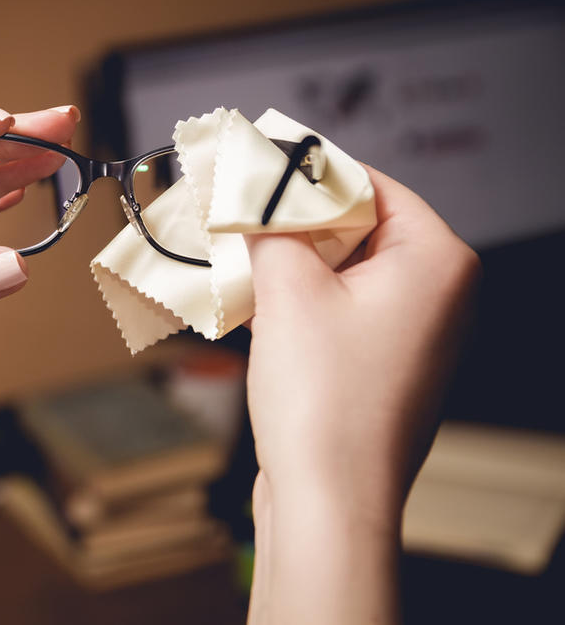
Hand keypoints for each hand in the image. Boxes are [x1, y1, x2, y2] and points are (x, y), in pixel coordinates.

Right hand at [244, 165, 480, 623]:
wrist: (329, 503)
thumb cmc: (325, 401)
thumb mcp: (287, 291)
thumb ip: (270, 226)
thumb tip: (249, 184)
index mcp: (437, 260)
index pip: (370, 183)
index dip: (306, 170)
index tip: (255, 162)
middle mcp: (435, 294)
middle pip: (354, 227)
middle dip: (288, 220)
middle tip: (233, 208)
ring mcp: (409, 335)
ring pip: (338, 272)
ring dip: (282, 263)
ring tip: (227, 251)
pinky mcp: (378, 366)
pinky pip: (333, 312)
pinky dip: (291, 301)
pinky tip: (241, 298)